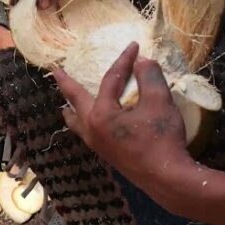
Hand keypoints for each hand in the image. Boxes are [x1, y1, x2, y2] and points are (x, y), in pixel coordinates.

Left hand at [53, 42, 192, 194]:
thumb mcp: (160, 102)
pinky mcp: (108, 155)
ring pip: (77, 123)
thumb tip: (142, 61)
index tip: (134, 46)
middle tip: (56, 71)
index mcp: (101, 115)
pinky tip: (91, 124)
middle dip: (67, 84)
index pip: (110, 80)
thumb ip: (150, 77)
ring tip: (66, 104)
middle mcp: (93, 130)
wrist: (167, 178)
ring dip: (72, 109)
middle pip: (76, 101)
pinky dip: (83, 123)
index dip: (123, 61)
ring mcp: (98, 145)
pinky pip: (87, 133)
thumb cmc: (161, 138)